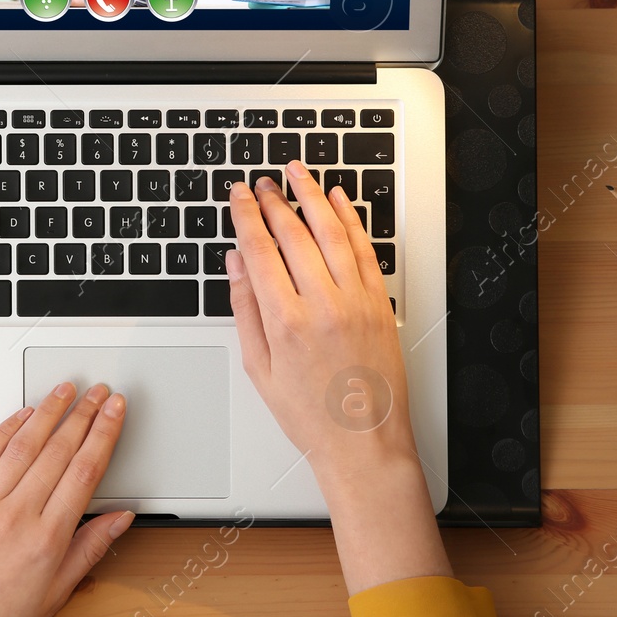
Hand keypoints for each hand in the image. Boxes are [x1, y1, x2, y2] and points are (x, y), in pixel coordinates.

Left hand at [0, 383, 131, 616]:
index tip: (115, 411)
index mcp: (46, 539)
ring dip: (48, 412)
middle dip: (83, 414)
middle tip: (98, 391)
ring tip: (64, 390)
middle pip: (58, 450)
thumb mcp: (54, 595)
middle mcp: (15, 516)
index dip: (104, 433)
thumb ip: (90, 549)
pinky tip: (21, 415)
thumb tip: (119, 518)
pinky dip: (5, 430)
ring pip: (22, 445)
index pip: (85, 470)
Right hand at [225, 163, 413, 477]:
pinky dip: (352, 220)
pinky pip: (365, 250)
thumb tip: (236, 264)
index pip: (260, 250)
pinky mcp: (380, 304)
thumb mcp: (259, 366)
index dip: (246, 215)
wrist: (362, 441)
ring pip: (332, 232)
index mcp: (286, 322)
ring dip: (313, 197)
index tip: (238, 195)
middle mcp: (323, 305)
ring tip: (298, 174)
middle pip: (294, 234)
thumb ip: (245, 308)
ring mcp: (357, 302)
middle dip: (274, 201)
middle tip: (263, 183)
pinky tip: (338, 201)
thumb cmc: (310, 414)